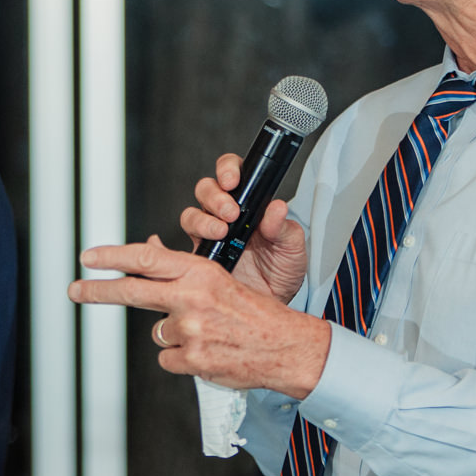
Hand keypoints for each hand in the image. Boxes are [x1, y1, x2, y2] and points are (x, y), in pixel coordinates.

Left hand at [70, 238, 331, 397]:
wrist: (285, 347)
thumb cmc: (255, 313)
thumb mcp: (220, 280)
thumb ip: (181, 270)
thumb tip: (148, 249)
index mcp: (201, 273)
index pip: (148, 258)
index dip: (113, 256)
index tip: (89, 257)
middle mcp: (192, 298)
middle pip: (133, 291)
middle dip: (98, 291)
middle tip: (74, 289)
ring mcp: (190, 330)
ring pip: (158, 331)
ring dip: (174, 335)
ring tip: (206, 335)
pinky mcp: (192, 359)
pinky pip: (168, 358)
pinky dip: (183, 359)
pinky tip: (208, 352)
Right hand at [178, 153, 307, 302]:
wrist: (271, 304)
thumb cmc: (281, 272)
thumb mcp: (292, 248)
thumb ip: (283, 228)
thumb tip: (277, 208)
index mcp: (250, 205)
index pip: (234, 174)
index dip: (228, 170)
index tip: (233, 181)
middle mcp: (226, 216)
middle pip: (206, 190)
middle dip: (215, 197)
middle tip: (230, 212)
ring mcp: (210, 235)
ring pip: (192, 214)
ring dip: (202, 220)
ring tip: (221, 233)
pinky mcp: (200, 256)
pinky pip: (184, 244)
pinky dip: (189, 242)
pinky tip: (204, 247)